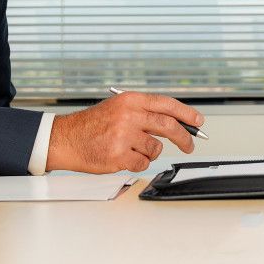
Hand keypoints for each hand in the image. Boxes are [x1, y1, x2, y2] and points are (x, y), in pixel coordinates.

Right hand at [46, 92, 202, 172]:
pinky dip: (137, 163)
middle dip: (184, 137)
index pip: (167, 104)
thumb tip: (176, 123)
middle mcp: (128, 115)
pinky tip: (122, 156)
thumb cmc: (92, 125)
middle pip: (169, 126)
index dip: (186, 113)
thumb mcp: (118, 108)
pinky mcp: (119, 155)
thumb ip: (145, 113)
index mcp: (130, 100)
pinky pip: (143, 163)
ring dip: (149, 152)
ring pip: (156, 148)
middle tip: (189, 145)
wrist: (65, 139)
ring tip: (131, 148)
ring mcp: (124, 136)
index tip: (198, 121)